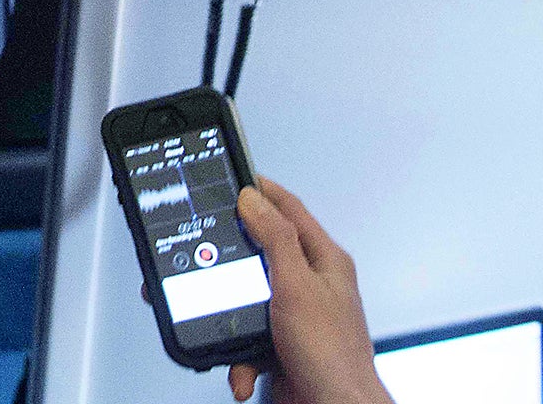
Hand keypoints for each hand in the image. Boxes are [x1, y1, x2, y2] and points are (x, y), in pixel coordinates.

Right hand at [227, 180, 392, 403]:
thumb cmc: (334, 358)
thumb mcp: (297, 286)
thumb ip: (275, 239)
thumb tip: (253, 199)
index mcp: (324, 261)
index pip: (290, 210)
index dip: (262, 190)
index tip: (236, 177)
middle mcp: (311, 286)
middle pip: (261, 254)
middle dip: (233, 264)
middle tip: (208, 254)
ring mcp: (295, 318)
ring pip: (247, 301)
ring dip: (232, 321)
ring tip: (229, 328)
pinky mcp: (280, 347)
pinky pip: (246, 340)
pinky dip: (238, 357)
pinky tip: (243, 366)